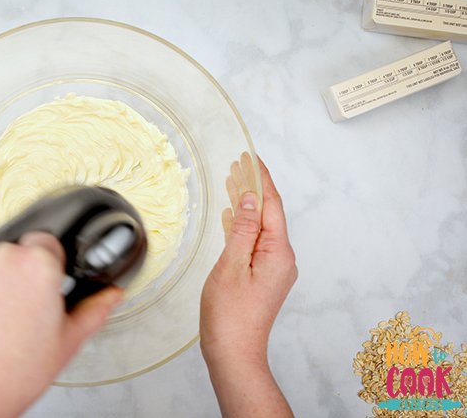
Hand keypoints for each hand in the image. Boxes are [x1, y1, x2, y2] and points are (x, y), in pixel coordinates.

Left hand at [0, 232, 122, 417]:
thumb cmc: (7, 374)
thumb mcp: (67, 344)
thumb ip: (94, 310)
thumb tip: (110, 297)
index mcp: (38, 266)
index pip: (52, 241)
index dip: (56, 265)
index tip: (55, 284)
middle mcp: (2, 260)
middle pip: (22, 253)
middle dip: (29, 276)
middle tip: (33, 311)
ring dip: (1, 286)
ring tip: (5, 324)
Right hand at [200, 153, 296, 417]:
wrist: (234, 353)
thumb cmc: (230, 316)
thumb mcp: (231, 265)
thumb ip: (242, 230)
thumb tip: (250, 200)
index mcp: (278, 253)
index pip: (272, 205)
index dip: (261, 179)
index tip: (251, 158)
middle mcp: (282, 258)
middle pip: (268, 213)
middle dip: (253, 188)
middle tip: (238, 164)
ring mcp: (275, 269)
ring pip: (261, 227)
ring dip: (247, 205)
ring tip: (232, 183)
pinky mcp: (265, 277)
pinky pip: (256, 243)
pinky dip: (244, 227)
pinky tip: (233, 217)